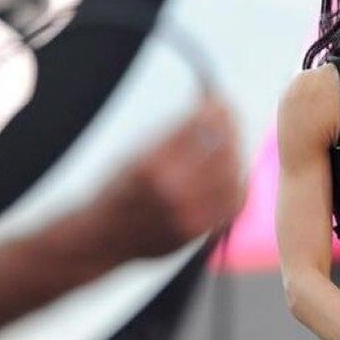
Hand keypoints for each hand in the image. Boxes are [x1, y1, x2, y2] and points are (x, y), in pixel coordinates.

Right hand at [86, 96, 245, 258]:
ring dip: (236, 155)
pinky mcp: (198, 231)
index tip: (220, 102)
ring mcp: (187, 214)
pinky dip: (237, 184)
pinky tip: (234, 173)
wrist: (102, 237)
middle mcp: (171, 190)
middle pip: (221, 151)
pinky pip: (232, 204)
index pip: (197, 128)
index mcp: (151, 164)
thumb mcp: (133, 154)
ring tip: (232, 144)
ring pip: (233, 177)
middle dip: (229, 130)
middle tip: (231, 119)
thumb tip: (206, 112)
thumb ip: (170, 136)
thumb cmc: (116, 191)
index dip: (214, 112)